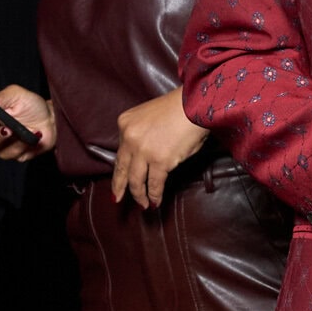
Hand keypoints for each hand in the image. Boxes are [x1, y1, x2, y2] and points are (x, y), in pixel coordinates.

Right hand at [0, 84, 55, 162]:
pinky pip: (16, 154)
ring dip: (12, 140)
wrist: (52, 119)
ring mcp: (4, 145)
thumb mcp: (16, 95)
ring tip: (24, 132)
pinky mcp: (17, 154)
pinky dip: (24, 145)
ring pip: (0, 147)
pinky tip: (34, 136)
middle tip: (6, 128)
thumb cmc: (32, 106)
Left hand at [113, 88, 208, 208]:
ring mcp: (143, 151)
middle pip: (121, 168)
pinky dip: (154, 196)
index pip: (120, 151)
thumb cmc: (178, 108)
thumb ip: (142, 134)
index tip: (120, 177)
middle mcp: (129, 137)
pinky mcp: (159, 161)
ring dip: (138, 195)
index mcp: (125, 123)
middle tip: (117, 198)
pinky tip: (155, 202)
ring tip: (142, 204)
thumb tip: (146, 157)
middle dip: (119, 186)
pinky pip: (154, 184)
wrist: (194, 105)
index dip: (120, 167)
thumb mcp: (149, 116)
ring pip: (135, 180)